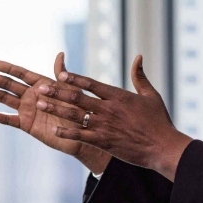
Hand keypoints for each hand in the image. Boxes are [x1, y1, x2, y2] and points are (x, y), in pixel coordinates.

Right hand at [0, 53, 110, 173]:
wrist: (83, 132)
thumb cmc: (81, 109)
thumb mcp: (71, 90)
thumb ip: (62, 75)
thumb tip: (60, 54)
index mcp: (43, 84)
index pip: (21, 73)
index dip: (7, 68)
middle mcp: (33, 95)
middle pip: (8, 85)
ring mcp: (28, 110)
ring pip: (5, 99)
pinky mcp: (27, 124)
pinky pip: (9, 119)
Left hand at [35, 54, 192, 180]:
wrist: (163, 146)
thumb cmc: (159, 121)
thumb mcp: (151, 95)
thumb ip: (140, 76)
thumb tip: (138, 56)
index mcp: (119, 96)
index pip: (92, 84)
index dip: (75, 78)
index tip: (60, 74)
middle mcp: (109, 109)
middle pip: (78, 98)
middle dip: (57, 92)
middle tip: (40, 88)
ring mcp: (105, 126)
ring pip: (75, 115)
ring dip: (56, 109)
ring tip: (39, 105)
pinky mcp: (104, 141)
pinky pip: (81, 135)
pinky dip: (67, 132)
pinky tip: (54, 130)